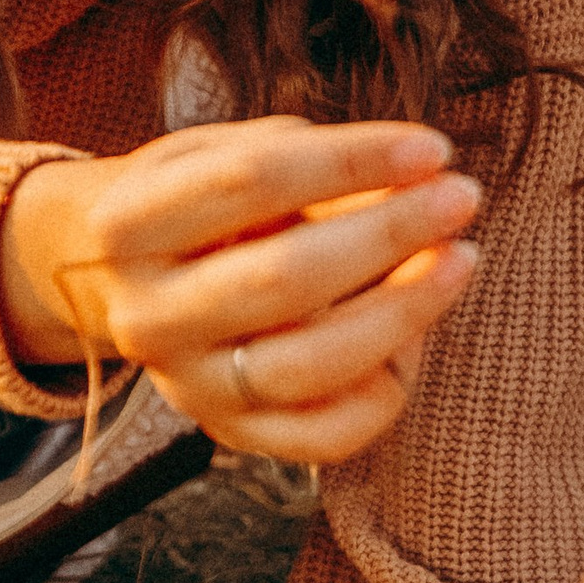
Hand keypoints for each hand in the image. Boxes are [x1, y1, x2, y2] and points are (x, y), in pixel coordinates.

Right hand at [0, 115, 482, 463]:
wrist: (122, 280)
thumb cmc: (201, 201)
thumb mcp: (224, 152)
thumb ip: (308, 158)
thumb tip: (418, 175)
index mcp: (129, 224)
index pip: (254, 180)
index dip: (354, 160)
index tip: (431, 148)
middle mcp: (148, 314)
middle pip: (285, 276)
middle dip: (390, 233)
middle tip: (461, 198)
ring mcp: (187, 384)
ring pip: (311, 363)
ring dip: (404, 310)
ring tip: (460, 260)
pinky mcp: (230, 432)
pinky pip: (325, 434)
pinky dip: (385, 390)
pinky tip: (415, 340)